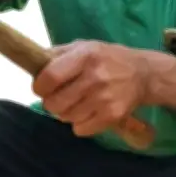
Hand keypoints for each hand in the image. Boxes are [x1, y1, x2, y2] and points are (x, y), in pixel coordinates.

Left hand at [32, 40, 150, 137]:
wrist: (143, 74)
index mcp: (85, 55)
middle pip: (55, 103)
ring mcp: (104, 98)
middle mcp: (95, 76)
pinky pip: (80, 129)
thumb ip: (57, 53)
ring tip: (77, 102)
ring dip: (66, 113)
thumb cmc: (107, 58)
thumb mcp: (84, 46)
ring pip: (66, 118)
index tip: (41, 87)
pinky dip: (80, 124)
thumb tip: (32, 61)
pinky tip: (89, 111)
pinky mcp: (112, 116)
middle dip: (51, 102)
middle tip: (58, 97)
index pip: (50, 76)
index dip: (39, 86)